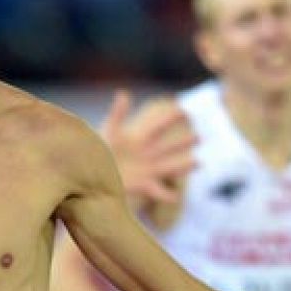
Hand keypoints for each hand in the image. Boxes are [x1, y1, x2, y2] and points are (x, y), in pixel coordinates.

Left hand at [99, 89, 195, 204]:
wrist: (90, 171)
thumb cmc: (98, 149)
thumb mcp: (109, 131)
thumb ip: (117, 114)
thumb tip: (123, 93)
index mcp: (139, 138)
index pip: (158, 126)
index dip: (170, 118)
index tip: (184, 110)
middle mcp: (146, 153)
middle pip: (169, 147)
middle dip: (183, 143)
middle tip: (200, 137)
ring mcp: (146, 170)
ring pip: (169, 167)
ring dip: (184, 165)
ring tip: (199, 162)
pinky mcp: (142, 185)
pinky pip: (158, 191)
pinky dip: (167, 195)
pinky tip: (176, 197)